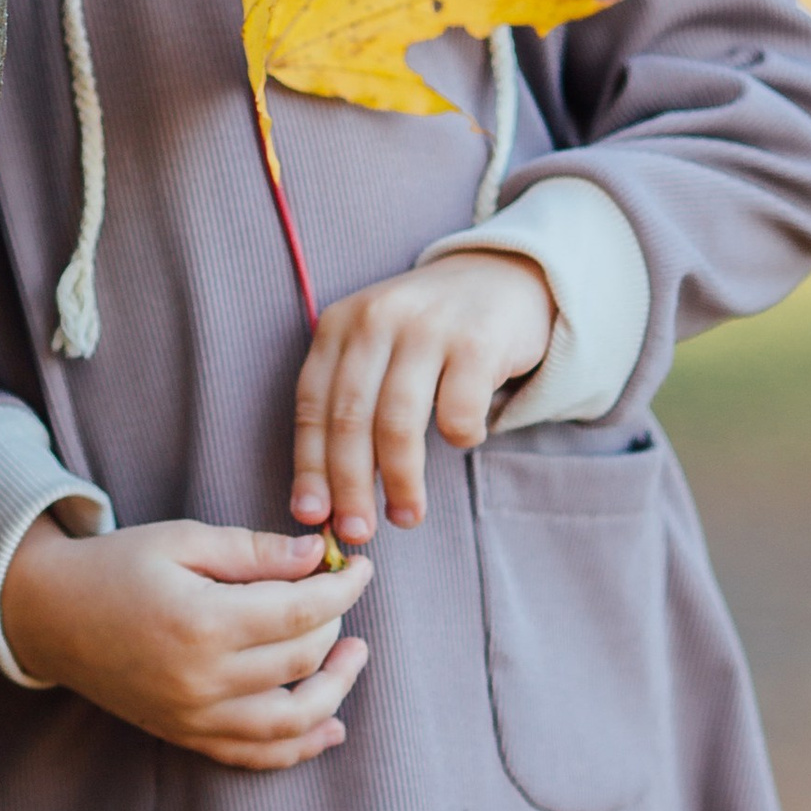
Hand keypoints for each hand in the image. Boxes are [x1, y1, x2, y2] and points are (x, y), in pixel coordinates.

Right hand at [0, 515, 373, 772]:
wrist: (49, 615)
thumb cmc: (117, 566)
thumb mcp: (183, 540)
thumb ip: (254, 551)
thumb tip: (319, 555)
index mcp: (202, 621)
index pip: (302, 610)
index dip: (344, 588)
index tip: (360, 568)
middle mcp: (201, 679)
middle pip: (302, 660)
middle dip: (335, 624)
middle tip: (338, 596)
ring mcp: (193, 716)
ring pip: (291, 720)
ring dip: (335, 690)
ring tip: (354, 657)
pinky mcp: (185, 735)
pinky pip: (254, 755)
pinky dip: (298, 747)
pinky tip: (329, 727)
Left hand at [292, 253, 555, 546]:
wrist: (502, 278)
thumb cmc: (428, 335)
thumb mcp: (376, 351)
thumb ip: (349, 407)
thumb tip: (324, 501)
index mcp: (340, 324)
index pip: (311, 405)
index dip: (309, 466)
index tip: (310, 514)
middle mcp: (377, 318)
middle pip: (350, 419)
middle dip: (349, 486)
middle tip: (356, 532)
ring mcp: (427, 326)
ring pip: (398, 422)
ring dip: (400, 481)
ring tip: (406, 515)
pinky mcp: (477, 341)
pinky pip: (458, 413)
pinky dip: (459, 440)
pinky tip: (464, 441)